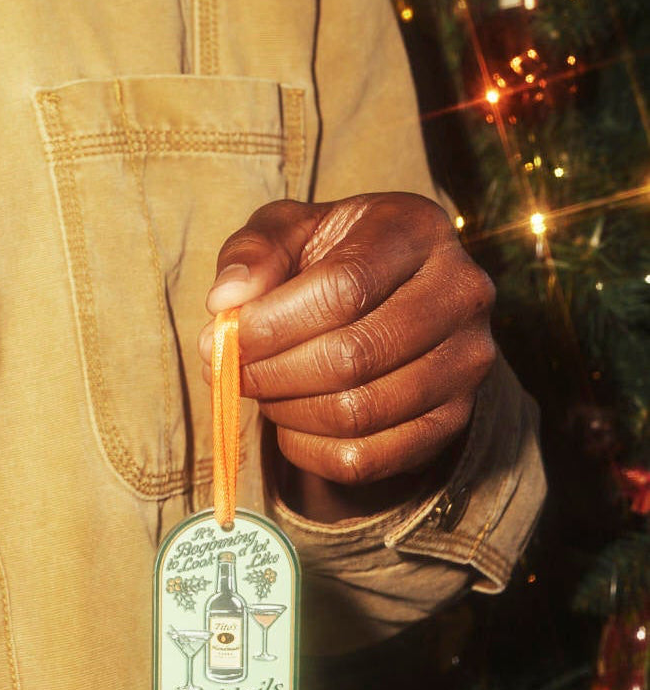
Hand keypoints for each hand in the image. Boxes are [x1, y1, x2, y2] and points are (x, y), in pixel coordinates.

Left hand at [200, 194, 494, 505]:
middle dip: (271, 372)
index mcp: (417, 230)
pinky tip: (288, 422)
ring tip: (260, 388)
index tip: (222, 337)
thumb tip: (225, 301)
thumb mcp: (285, 230)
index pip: (343, 288)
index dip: (272, 323)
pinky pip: (368, 459)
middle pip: (353, 356)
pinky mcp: (453, 419)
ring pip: (359, 412)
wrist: (387, 296)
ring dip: (287, 410)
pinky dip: (310, 450)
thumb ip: (252, 253)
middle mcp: (460, 294)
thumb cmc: (325, 256)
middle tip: (230, 370)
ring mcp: (466, 362)